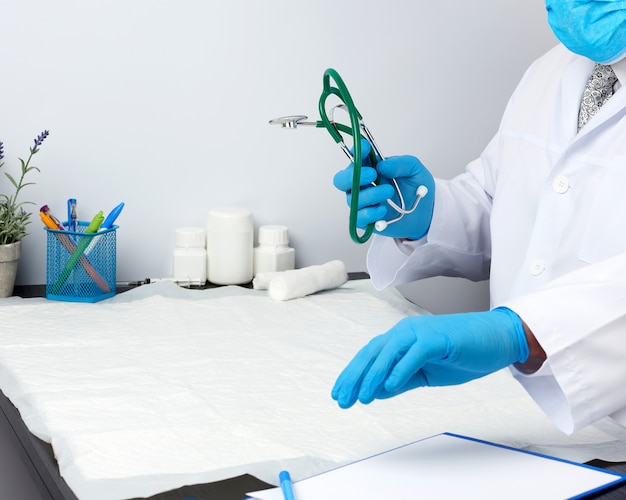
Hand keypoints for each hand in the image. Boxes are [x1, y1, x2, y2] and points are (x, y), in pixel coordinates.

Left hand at [331, 307, 528, 408]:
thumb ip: (402, 380)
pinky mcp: (438, 337)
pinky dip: (401, 369)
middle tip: (342, 399)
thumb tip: (377, 391)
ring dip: (374, 375)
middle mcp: (406, 332)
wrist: (496, 339)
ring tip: (363, 397)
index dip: (353, 374)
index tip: (340, 394)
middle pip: (372, 352)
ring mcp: (421, 332)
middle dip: (355, 377)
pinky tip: (390, 386)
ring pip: (389, 351)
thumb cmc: (462, 353)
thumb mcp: (426, 373)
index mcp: (401, 339)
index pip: (370, 356)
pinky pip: (415, 353)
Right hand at [332, 140, 435, 239]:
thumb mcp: (415, 170)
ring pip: (352, 199)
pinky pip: (359, 218)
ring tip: (389, 191)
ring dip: (370, 194)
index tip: (366, 148)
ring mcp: (361, 203)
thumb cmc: (415, 188)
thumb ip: (401, 164)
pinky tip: (383, 209)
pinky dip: (370, 213)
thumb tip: (383, 165)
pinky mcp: (365, 220)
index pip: (354, 158)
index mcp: (369, 167)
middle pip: (341, 180)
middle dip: (352, 176)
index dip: (356, 152)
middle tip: (372, 175)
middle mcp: (361, 185)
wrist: (424, 213)